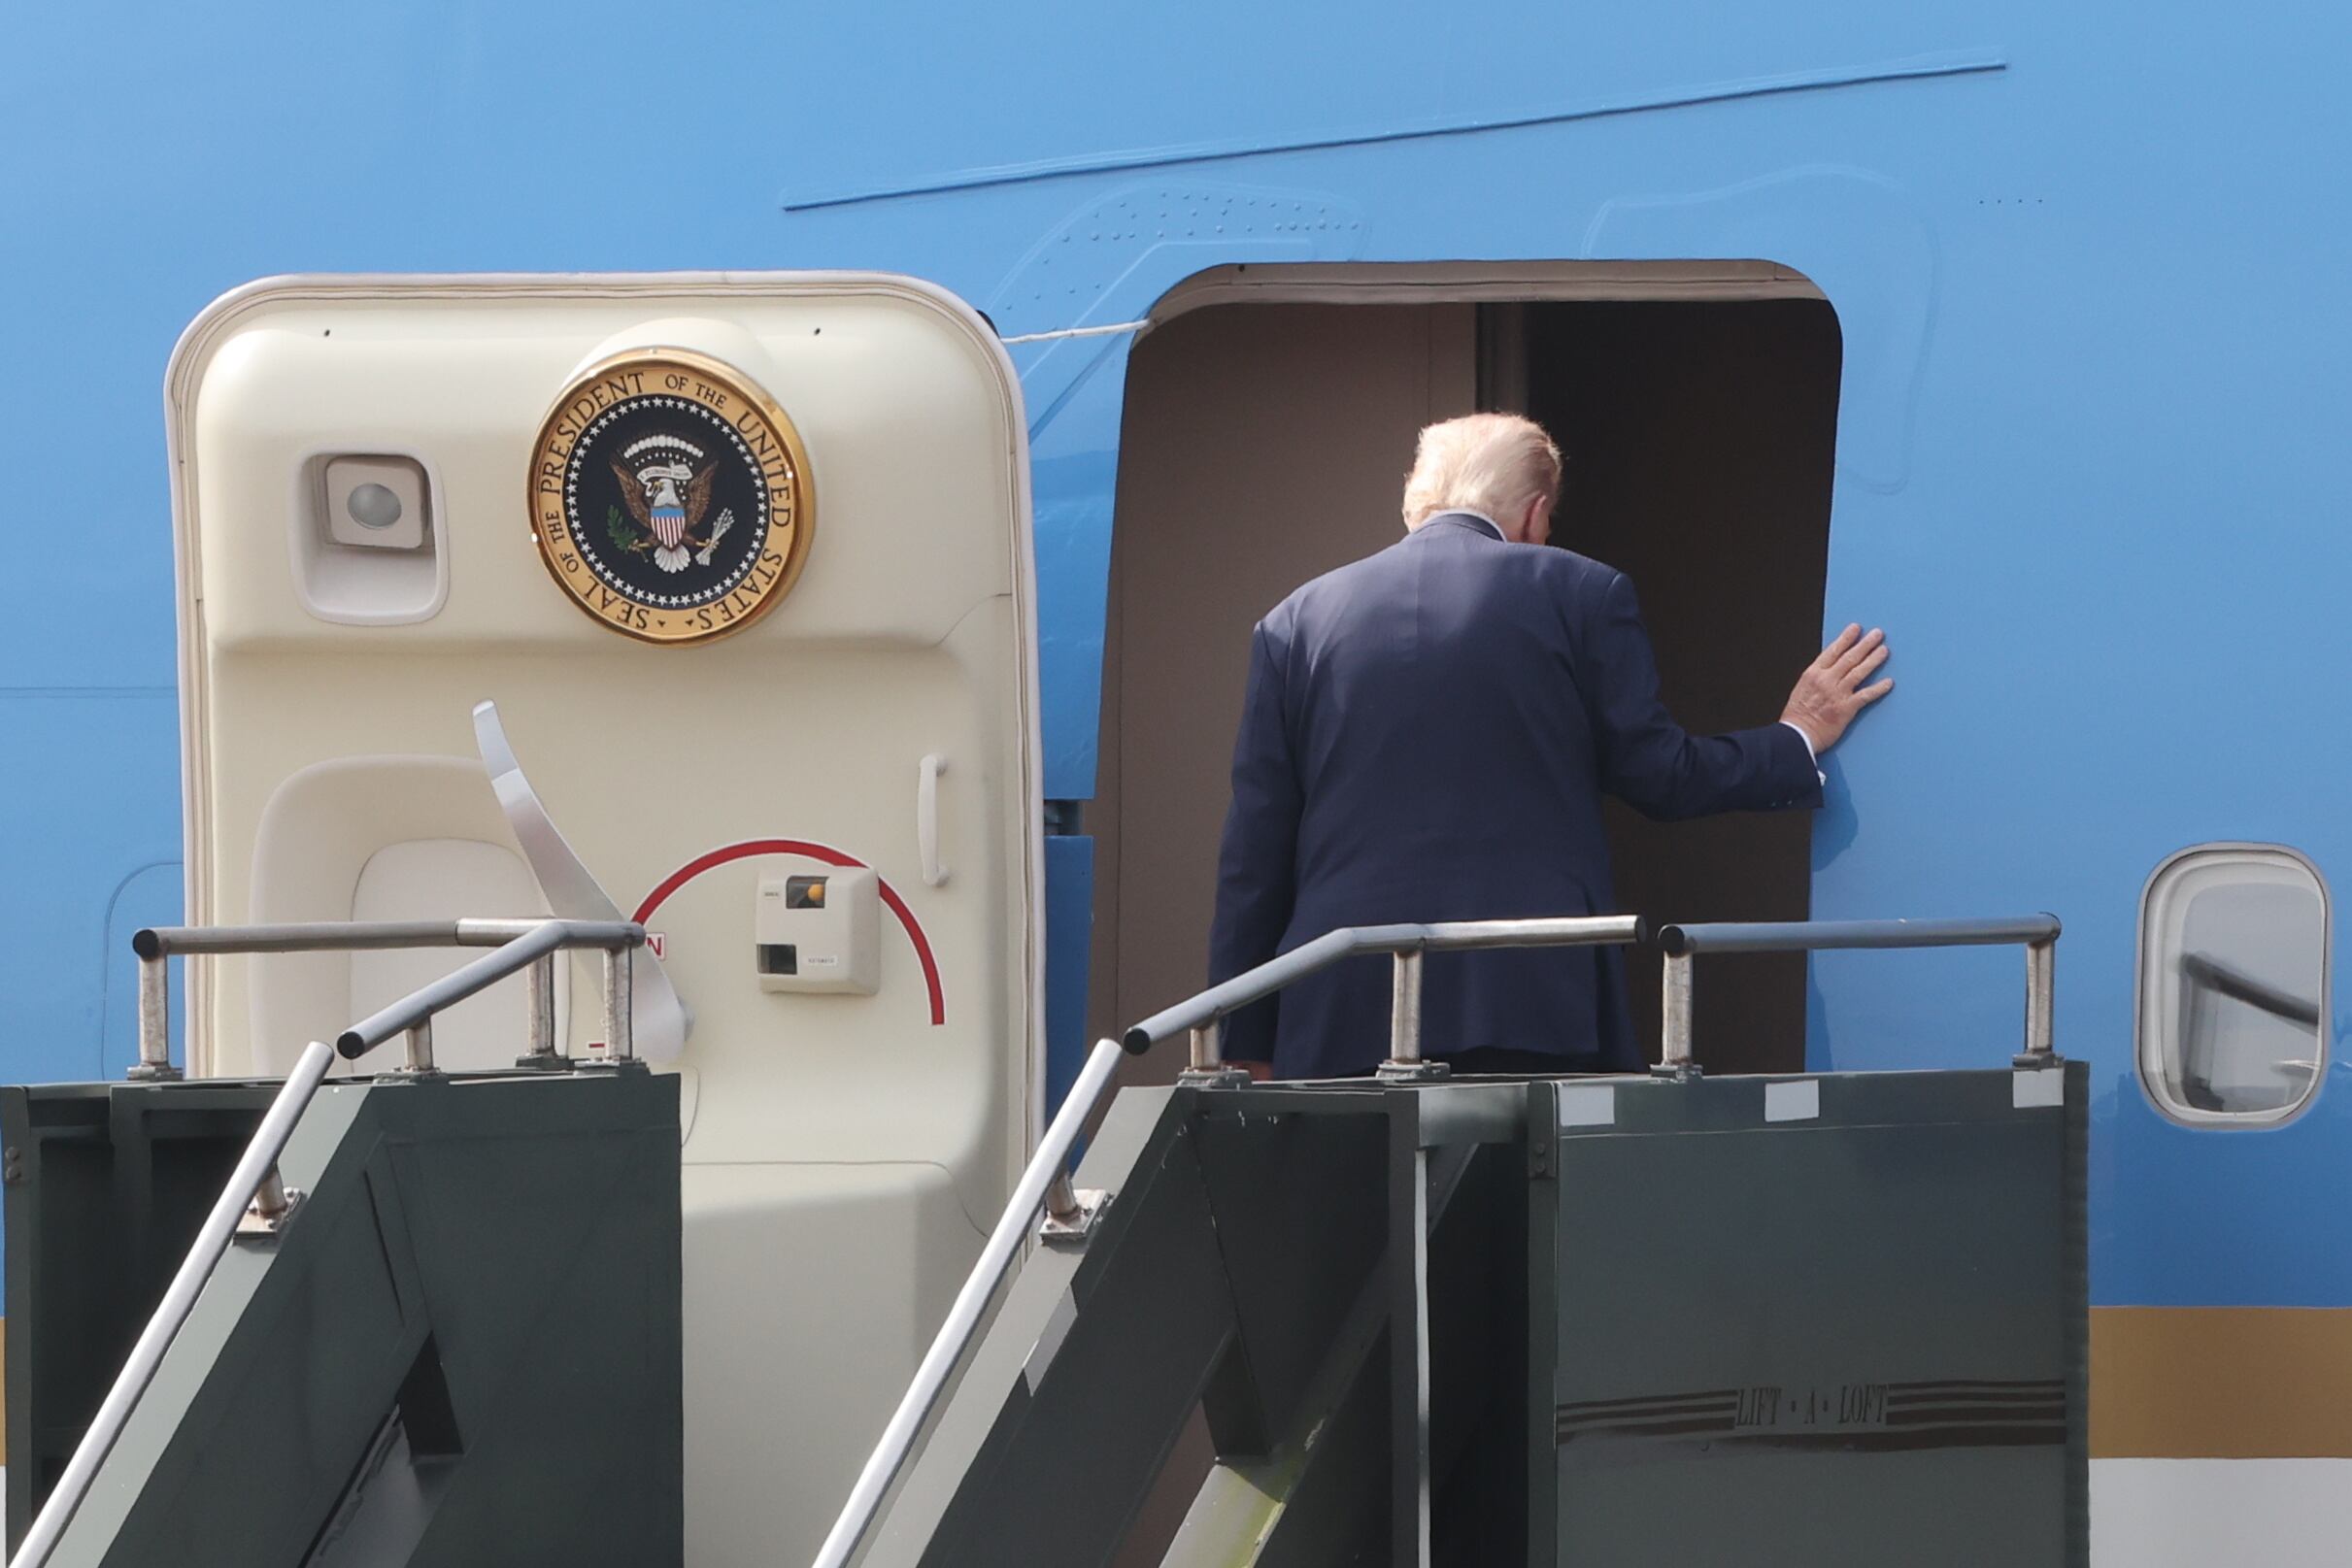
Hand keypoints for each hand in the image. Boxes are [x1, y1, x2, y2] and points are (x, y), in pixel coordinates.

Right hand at [1780, 624, 1891, 754]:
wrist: (1796, 735)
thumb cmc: (1796, 716)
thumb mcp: (1801, 689)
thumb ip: (1816, 678)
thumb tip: (1829, 670)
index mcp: (1813, 674)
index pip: (1833, 651)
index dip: (1846, 638)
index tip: (1856, 628)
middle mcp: (1826, 680)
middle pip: (1849, 658)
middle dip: (1865, 644)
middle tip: (1877, 634)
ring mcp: (1837, 694)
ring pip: (1859, 672)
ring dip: (1873, 660)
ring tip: (1884, 651)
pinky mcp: (1847, 708)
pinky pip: (1866, 695)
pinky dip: (1879, 688)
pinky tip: (1889, 682)